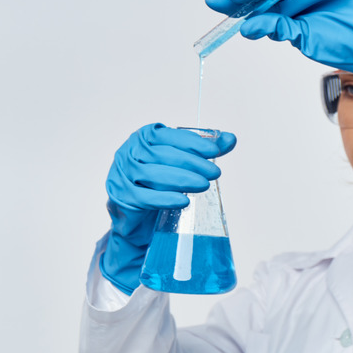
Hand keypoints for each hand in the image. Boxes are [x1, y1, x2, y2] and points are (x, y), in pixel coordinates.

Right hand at [100, 123, 236, 294]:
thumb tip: (231, 139)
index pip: (167, 136)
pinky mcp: (121, 197)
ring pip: (152, 174)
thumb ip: (204, 150)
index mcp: (143, 138)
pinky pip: (143, 197)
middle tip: (215, 173)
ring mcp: (121, 175)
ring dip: (182, 179)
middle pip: (161, 155)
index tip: (215, 152)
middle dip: (192, 163)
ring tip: (204, 185)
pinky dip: (164, 199)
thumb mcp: (181, 164)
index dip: (192, 143)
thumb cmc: (159, 183)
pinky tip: (183, 201)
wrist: (137, 216)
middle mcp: (128, 152)